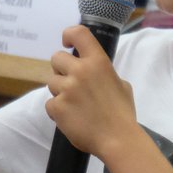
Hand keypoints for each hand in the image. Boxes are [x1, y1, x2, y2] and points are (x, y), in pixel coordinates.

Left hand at [45, 25, 136, 157]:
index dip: (69, 34)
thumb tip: (93, 72)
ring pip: (51, 82)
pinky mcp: (57, 107)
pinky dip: (57, 110)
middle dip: (61, 69)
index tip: (67, 42)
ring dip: (59, 90)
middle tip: (71, 82)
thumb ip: (103, 73)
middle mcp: (80, 71)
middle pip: (56, 58)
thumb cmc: (123, 113)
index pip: (78, 33)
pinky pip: (50, 103)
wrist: (117, 139)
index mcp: (98, 62)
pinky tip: (71, 117)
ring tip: (73, 103)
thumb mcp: (121, 84)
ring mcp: (66, 89)